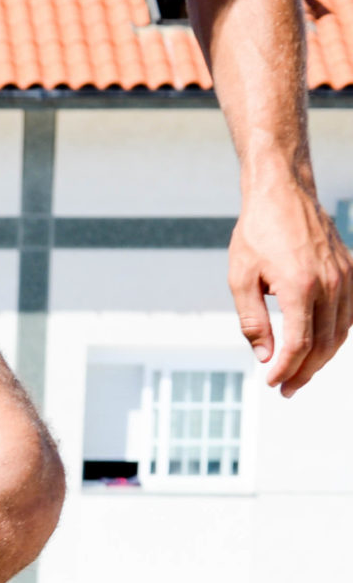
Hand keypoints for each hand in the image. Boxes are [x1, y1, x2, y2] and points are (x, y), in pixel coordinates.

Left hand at [229, 185, 352, 394]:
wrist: (282, 193)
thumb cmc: (256, 234)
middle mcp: (330, 283)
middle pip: (325, 343)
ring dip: (323, 358)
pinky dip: (337, 335)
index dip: (286, 369)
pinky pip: (350, 312)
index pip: (300, 343)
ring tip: (300, 375)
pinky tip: (320, 347)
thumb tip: (266, 357)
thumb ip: (253, 322)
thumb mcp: (241, 279)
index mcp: (300, 287)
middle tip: (285, 389)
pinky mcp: (351, 269)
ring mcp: (345, 275)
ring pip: (342, 331)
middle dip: (304, 371)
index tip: (271, 383)